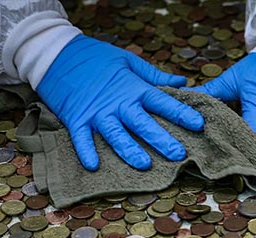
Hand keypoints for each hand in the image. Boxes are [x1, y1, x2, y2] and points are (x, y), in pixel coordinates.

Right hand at [37, 35, 203, 170]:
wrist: (57, 53)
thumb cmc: (95, 57)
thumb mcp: (128, 61)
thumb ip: (154, 76)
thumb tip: (181, 82)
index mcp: (132, 88)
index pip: (162, 102)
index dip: (181, 113)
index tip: (199, 124)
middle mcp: (117, 103)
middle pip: (143, 124)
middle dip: (161, 139)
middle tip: (178, 154)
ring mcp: (97, 113)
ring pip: (116, 135)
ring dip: (129, 150)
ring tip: (144, 164)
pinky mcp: (76, 119)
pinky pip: (82, 138)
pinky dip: (86, 151)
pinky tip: (94, 165)